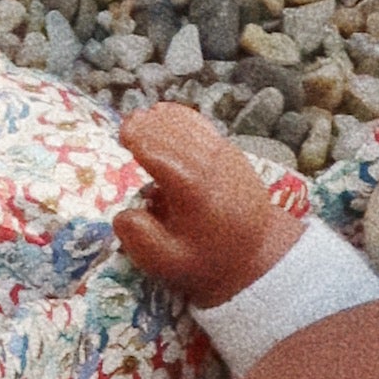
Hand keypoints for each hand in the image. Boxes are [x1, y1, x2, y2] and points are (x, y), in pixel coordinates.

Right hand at [113, 102, 302, 308]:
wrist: (257, 255)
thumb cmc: (208, 259)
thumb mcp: (166, 262)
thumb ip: (138, 237)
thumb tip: (123, 212)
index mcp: (190, 189)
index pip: (159, 151)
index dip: (138, 136)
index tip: (121, 132)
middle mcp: (208, 165)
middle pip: (172, 131)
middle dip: (147, 124)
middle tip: (127, 124)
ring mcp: (225, 156)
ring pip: (189, 125)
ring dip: (163, 120)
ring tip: (143, 119)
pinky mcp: (233, 155)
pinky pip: (204, 127)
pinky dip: (183, 118)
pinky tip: (168, 116)